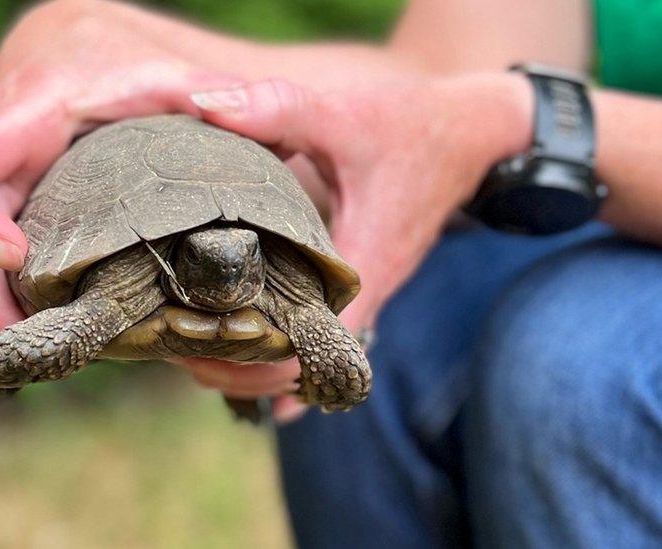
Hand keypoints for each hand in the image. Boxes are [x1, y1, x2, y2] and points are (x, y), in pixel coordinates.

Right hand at [0, 0, 246, 334]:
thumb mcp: (175, 75)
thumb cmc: (140, 62)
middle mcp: (2, 151)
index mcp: (32, 117)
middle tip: (22, 339)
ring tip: (7, 347)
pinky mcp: (8, 195)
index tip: (12, 257)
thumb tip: (220, 108)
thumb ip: (209, 91)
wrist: (94, 43)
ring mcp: (0, 176)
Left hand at [184, 74, 532, 420]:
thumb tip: (208, 107)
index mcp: (366, 263)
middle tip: (189, 363)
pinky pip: (319, 326)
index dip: (266, 363)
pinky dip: (283, 340)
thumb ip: (279, 109)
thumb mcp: (343, 114)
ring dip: (263, 362)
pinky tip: (240, 345)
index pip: (318, 342)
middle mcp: (369, 290)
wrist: (471, 131)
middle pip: (308, 362)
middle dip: (251, 372)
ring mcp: (366, 289)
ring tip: (200, 360)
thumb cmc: (411, 126)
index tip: (213, 363)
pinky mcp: (359, 279)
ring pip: (313, 351)